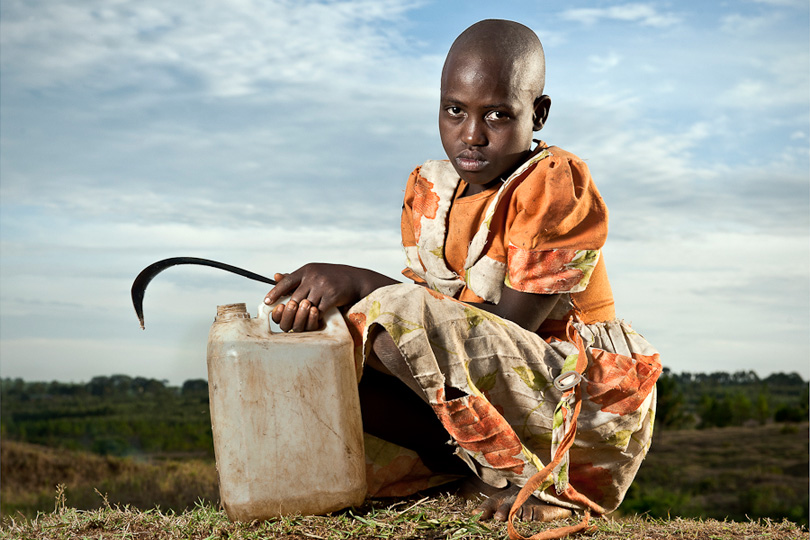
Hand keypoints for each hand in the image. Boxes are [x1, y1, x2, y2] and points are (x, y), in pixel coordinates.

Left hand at [264, 263, 395, 332]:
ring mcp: (322, 286)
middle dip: (289, 310)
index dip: (275, 292)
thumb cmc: (332, 277)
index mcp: (307, 270)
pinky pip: (318, 311)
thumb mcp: (314, 272)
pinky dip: (315, 317)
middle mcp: (313, 276)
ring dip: (302, 316)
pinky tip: (313, 321)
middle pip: (294, 298)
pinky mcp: (332, 297)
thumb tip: (276, 277)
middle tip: (284, 318)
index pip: (286, 281)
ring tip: (297, 323)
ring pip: (305, 306)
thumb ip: (296, 277)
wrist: (356, 279)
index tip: (266, 302)